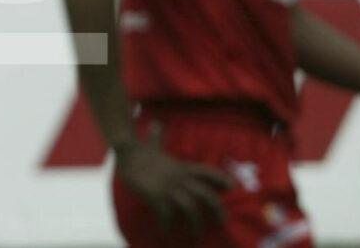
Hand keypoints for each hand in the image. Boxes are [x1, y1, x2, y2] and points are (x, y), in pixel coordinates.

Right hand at [114, 133, 232, 234]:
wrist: (126, 152)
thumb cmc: (139, 148)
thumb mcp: (152, 142)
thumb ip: (158, 136)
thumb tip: (156, 124)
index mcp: (182, 166)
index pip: (207, 171)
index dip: (221, 179)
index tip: (233, 187)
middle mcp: (179, 177)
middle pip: (205, 193)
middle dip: (216, 207)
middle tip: (223, 219)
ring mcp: (168, 187)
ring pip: (190, 208)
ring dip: (195, 223)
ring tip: (197, 236)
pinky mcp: (155, 196)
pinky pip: (165, 214)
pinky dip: (166, 225)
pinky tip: (165, 232)